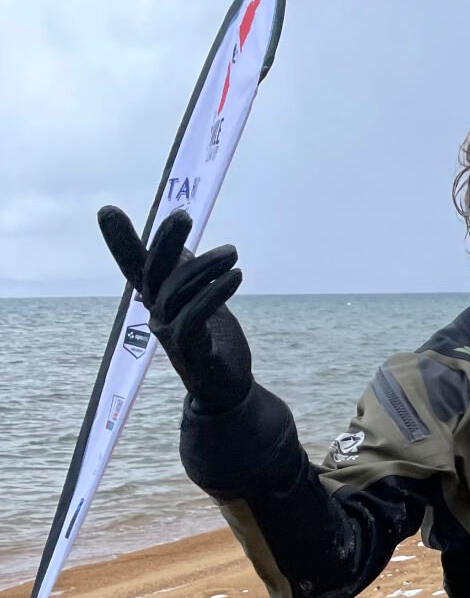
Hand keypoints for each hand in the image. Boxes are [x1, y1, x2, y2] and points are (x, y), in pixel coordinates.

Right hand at [97, 206, 253, 411]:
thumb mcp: (203, 302)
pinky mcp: (190, 347)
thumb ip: (189, 277)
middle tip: (183, 215)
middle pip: (154, 271)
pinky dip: (215, 292)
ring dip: (206, 267)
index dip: (121, 241)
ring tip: (232, 253)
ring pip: (177, 290)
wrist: (225, 386)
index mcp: (157, 300)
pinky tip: (236, 276)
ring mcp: (170, 330)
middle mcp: (157, 313)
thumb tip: (179, 249)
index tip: (106, 211)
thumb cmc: (212, 341)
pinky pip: (196, 314)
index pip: (136, 265)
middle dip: (164, 241)